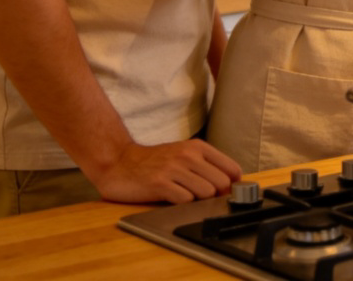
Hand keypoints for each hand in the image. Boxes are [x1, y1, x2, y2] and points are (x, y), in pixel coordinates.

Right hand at [91, 138, 241, 204]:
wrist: (120, 162)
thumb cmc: (155, 162)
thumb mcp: (184, 155)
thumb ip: (206, 167)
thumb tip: (231, 186)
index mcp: (197, 147)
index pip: (231, 168)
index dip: (232, 185)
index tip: (226, 193)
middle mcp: (188, 155)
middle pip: (221, 183)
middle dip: (215, 195)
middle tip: (201, 196)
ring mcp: (174, 168)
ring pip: (206, 192)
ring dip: (198, 200)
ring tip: (183, 195)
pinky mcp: (160, 183)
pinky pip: (185, 200)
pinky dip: (181, 204)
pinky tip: (171, 198)